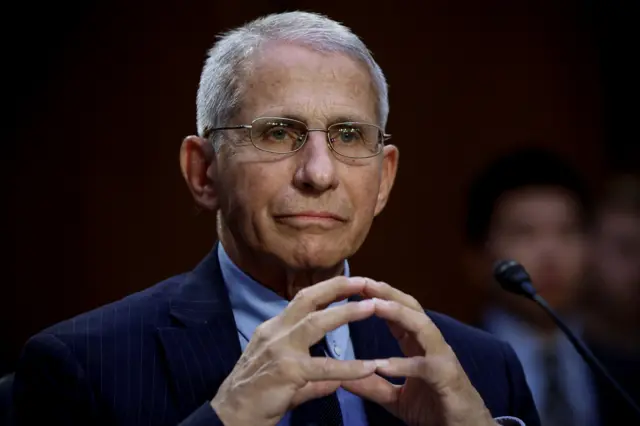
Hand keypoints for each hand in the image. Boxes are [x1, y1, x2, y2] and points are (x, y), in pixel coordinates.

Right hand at [210, 277, 379, 425]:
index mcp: (273, 329)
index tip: (350, 282)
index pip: (302, 300)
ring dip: (346, 313)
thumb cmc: (254, 398)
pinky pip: (325, 368)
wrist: (230, 417)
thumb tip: (335, 381)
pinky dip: (349, 367)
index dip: (327, 289)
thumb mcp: (284, 378)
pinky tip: (369, 367)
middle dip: (337, 287)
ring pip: (315, 323)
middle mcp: (275, 332)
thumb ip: (312, 378)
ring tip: (372, 307)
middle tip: (364, 281)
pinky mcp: (287, 371)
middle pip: (308, 299)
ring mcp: (280, 350)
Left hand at [343, 280, 495, 425]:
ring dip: (399, 314)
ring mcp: (442, 358)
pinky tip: (381, 364)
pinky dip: (403, 364)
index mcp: (418, 345)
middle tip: (364, 282)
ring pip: (422, 327)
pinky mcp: (447, 378)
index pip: (398, 313)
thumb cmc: (434, 409)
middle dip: (388, 293)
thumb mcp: (395, 397)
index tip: (355, 286)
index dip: (379, 297)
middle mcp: (431, 344)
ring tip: (375, 306)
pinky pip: (425, 367)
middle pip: (411, 309)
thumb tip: (342, 378)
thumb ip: (372, 385)